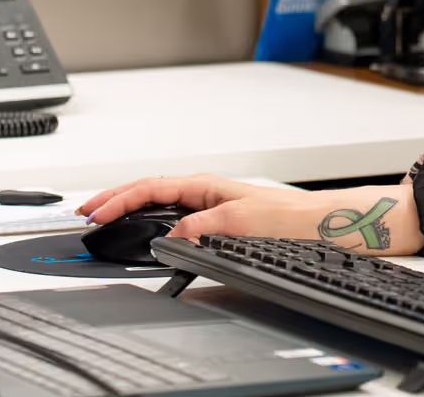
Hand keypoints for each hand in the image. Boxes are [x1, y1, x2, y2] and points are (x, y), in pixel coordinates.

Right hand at [76, 175, 423, 254]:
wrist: (335, 227)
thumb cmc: (298, 218)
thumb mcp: (243, 221)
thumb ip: (202, 226)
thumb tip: (171, 236)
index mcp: (209, 185)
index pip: (152, 186)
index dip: (118, 198)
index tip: (93, 212)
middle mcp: (212, 193)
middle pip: (152, 192)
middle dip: (117, 201)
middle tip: (88, 216)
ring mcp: (218, 208)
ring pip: (164, 206)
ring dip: (134, 212)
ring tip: (110, 223)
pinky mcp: (227, 225)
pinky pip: (180, 221)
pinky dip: (157, 226)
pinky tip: (153, 237)